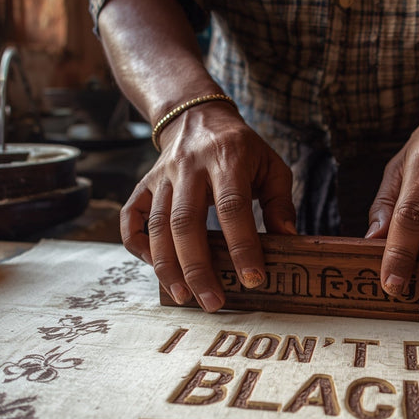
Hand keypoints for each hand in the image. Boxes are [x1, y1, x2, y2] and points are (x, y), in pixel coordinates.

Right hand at [121, 104, 296, 311]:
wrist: (197, 117)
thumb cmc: (241, 149)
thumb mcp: (271, 165)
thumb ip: (280, 203)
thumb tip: (287, 240)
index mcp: (227, 158)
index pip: (232, 207)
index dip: (242, 246)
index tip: (253, 279)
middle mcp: (189, 167)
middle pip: (186, 222)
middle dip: (198, 267)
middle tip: (213, 301)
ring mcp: (162, 176)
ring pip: (157, 225)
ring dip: (167, 265)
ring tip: (184, 296)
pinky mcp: (144, 184)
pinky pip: (130, 217)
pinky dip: (137, 245)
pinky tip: (154, 267)